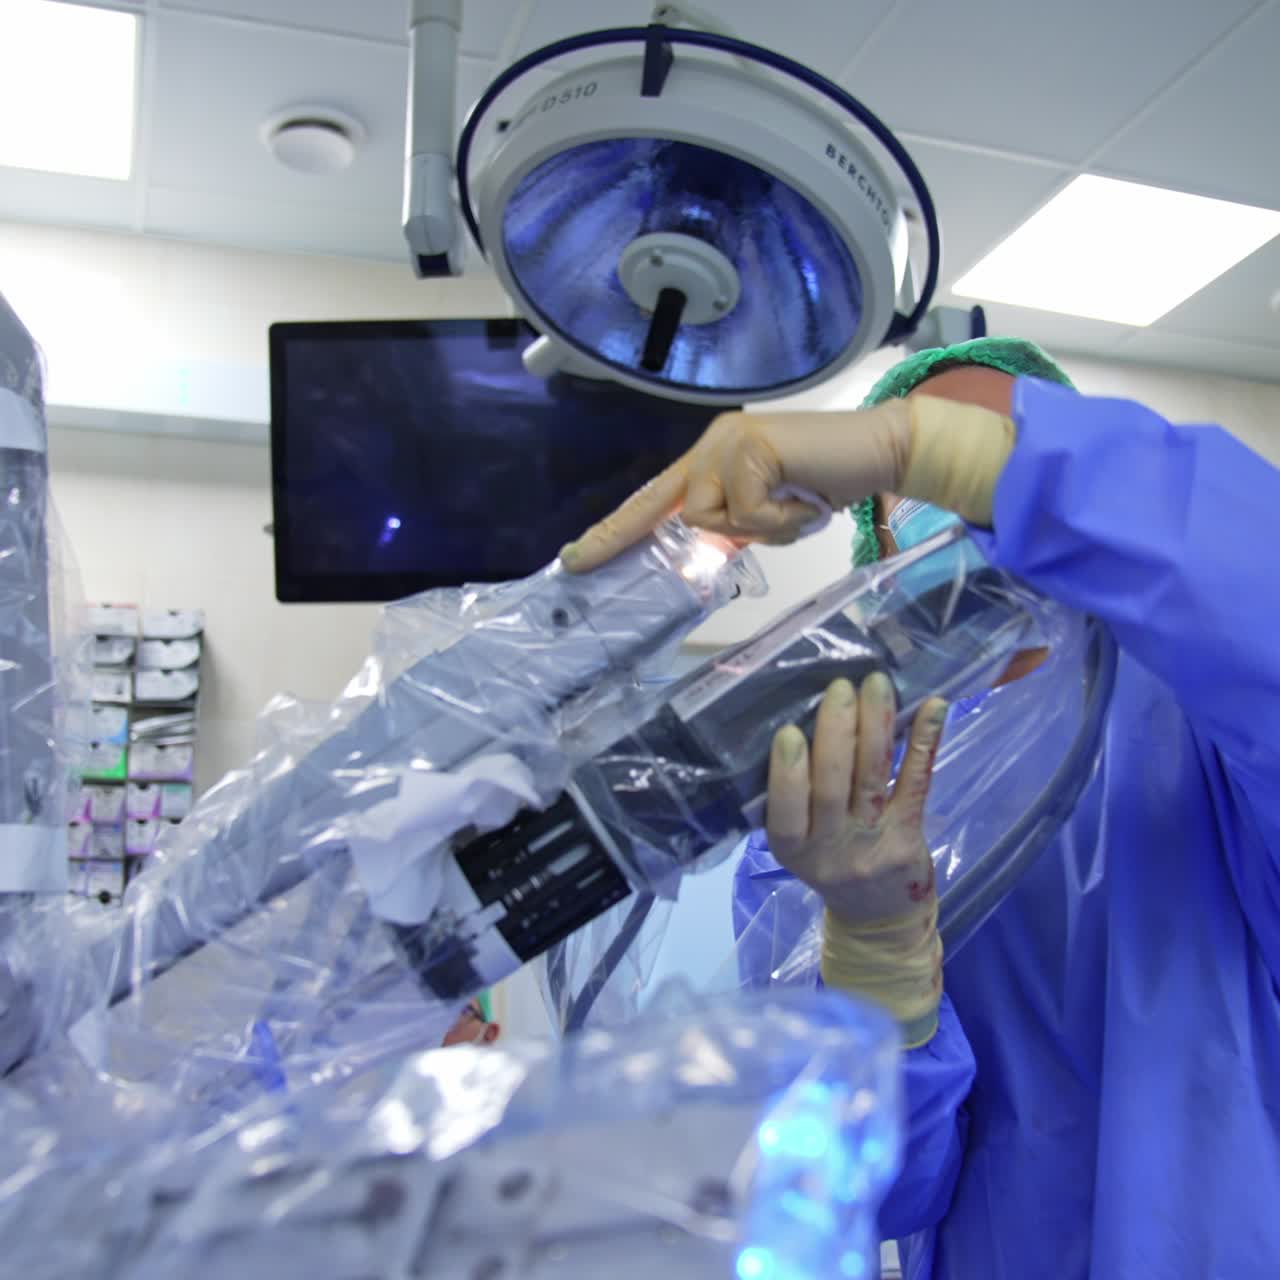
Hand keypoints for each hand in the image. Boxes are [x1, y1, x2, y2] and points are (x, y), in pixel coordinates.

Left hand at [559, 402, 912, 571]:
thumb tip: (704, 549)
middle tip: (621, 556)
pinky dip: (783, 522)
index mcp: (710, 457)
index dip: (615, 530)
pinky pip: (746, 514)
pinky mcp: (750, 447)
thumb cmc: (827, 483)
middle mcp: (711, 444)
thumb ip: (733, 524)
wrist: (879, 451)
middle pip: (670, 509)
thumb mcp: (769, 513)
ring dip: (761, 529)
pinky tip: (809, 501)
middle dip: (658, 533)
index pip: (653, 499)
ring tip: (798, 510)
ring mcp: (728, 441)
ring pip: (709, 517)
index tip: (576, 557)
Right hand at [767, 673, 945, 923]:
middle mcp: (831, 848)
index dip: (788, 775)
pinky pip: (915, 783)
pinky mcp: (909, 835)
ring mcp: (873, 843)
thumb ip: (793, 800)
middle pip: (833, 788)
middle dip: (836, 734)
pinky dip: (923, 742)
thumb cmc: (830, 863)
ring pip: (872, 779)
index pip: (786, 813)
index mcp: (792, 848)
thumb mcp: (799, 845)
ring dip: (875, 726)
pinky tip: (933, 708)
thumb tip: (798, 720)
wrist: (878, 918)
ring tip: (876, 684)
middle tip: (840, 688)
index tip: (789, 731)